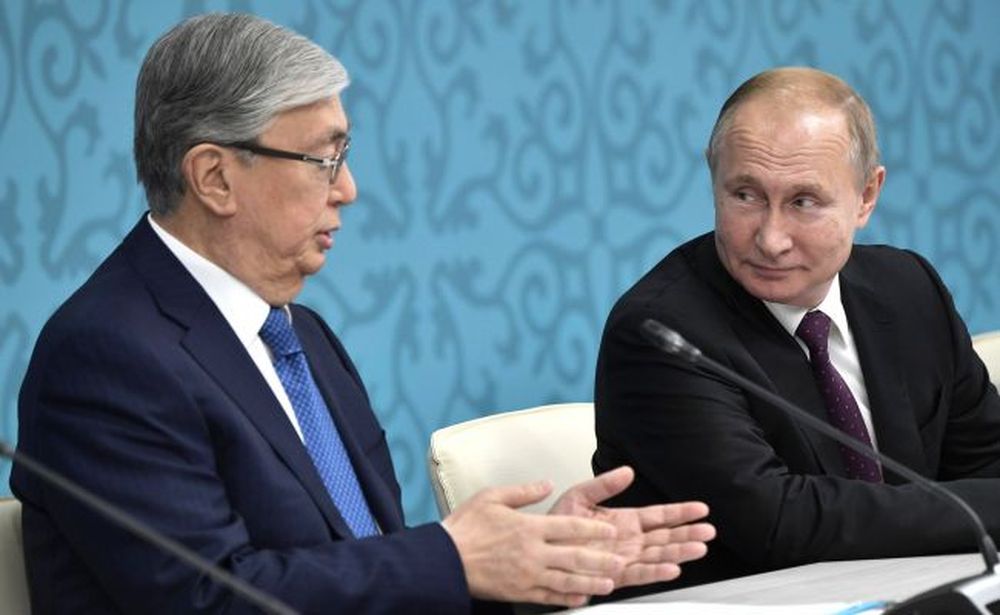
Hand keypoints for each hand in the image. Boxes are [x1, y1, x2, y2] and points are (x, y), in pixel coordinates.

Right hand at [442, 480, 627, 607]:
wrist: (444, 560)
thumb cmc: (466, 527)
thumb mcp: (492, 497)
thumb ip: (523, 491)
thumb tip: (546, 483)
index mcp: (529, 527)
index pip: (570, 527)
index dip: (593, 530)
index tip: (610, 532)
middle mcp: (533, 552)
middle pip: (575, 557)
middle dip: (600, 560)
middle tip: (619, 561)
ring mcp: (527, 575)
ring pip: (567, 580)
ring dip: (590, 582)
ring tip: (608, 583)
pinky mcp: (519, 592)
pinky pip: (549, 596)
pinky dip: (567, 598)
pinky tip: (581, 598)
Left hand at [549, 466, 714, 587]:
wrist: (538, 549)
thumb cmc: (557, 526)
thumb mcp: (579, 496)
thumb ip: (604, 485)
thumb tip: (627, 471)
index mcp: (624, 521)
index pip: (658, 516)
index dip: (680, 512)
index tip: (700, 508)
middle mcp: (629, 541)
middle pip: (665, 537)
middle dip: (688, 534)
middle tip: (709, 531)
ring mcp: (624, 558)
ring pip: (658, 556)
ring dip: (679, 552)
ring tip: (699, 548)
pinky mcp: (613, 575)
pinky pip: (638, 574)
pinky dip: (655, 572)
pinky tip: (672, 568)